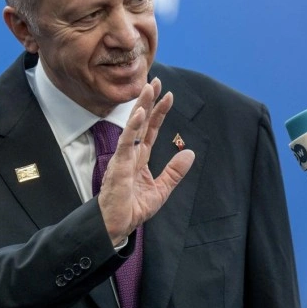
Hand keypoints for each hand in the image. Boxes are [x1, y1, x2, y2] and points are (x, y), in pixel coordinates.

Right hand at [97, 78, 194, 245]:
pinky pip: (126, 143)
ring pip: (133, 127)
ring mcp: (124, 157)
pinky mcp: (119, 165)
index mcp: (140, 158)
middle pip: (141, 122)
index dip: (159, 112)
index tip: (168, 95)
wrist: (115, 226)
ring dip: (141, 107)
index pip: (151, 129)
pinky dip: (133, 127)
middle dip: (148, 101)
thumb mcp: (161, 190)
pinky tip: (140, 113)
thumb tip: (190, 153)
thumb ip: (175, 172)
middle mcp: (131, 153)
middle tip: (156, 81)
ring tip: (148, 88)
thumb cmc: (132, 209)